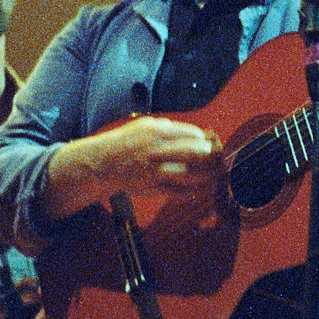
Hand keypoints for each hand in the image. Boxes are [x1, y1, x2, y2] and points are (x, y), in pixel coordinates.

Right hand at [100, 117, 224, 202]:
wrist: (102, 164)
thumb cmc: (126, 143)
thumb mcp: (145, 126)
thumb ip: (169, 129)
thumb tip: (195, 134)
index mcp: (157, 132)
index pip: (192, 135)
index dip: (204, 140)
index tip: (209, 144)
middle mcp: (157, 151)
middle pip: (195, 153)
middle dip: (210, 156)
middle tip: (216, 158)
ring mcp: (154, 171)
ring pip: (190, 174)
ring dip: (205, 175)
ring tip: (212, 174)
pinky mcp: (152, 188)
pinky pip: (178, 192)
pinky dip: (191, 192)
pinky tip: (197, 189)